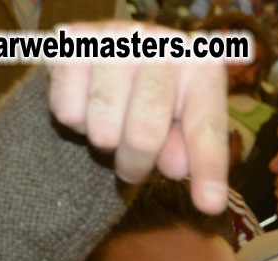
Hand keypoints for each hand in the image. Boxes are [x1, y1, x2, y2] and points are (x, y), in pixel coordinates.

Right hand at [46, 23, 228, 212]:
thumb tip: (175, 167)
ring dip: (103, 143)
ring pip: (101, 129)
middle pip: (143, 136)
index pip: (205, 129)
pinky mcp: (71, 42)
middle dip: (135, 165)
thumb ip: (189, 150)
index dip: (208, 170)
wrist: (112, 52)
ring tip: (112, 125)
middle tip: (131, 166)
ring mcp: (114, 39)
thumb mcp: (184, 124)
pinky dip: (74, 122)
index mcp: (201, 67)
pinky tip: (87, 103)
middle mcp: (160, 45)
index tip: (210, 205)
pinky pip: (67, 113)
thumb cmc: (160, 98)